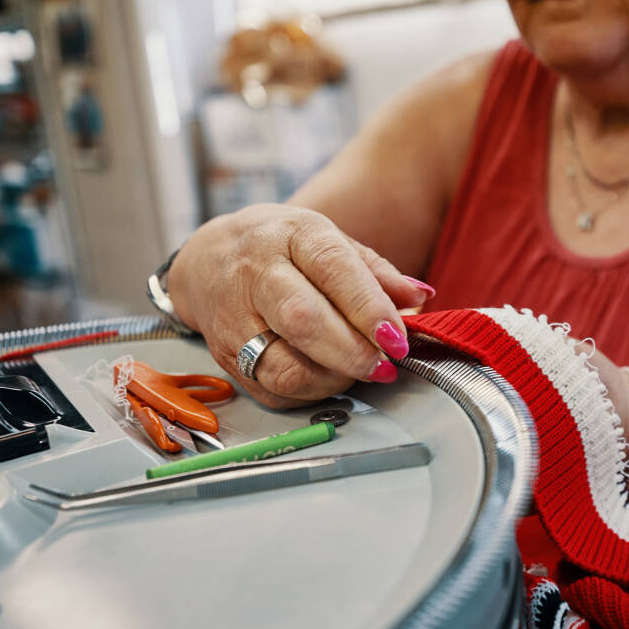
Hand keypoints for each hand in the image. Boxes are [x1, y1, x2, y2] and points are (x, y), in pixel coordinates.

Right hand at [167, 204, 433, 408]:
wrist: (208, 260)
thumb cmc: (281, 250)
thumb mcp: (329, 241)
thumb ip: (376, 271)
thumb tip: (420, 296)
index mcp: (292, 235)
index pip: (333, 269)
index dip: (369, 309)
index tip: (398, 339)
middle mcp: (256, 274)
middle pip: (302, 320)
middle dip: (352, 352)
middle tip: (385, 366)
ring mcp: (235, 319)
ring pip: (283, 366)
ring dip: (332, 379)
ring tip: (358, 372)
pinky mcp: (225, 357)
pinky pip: (272, 390)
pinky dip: (309, 393)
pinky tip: (328, 378)